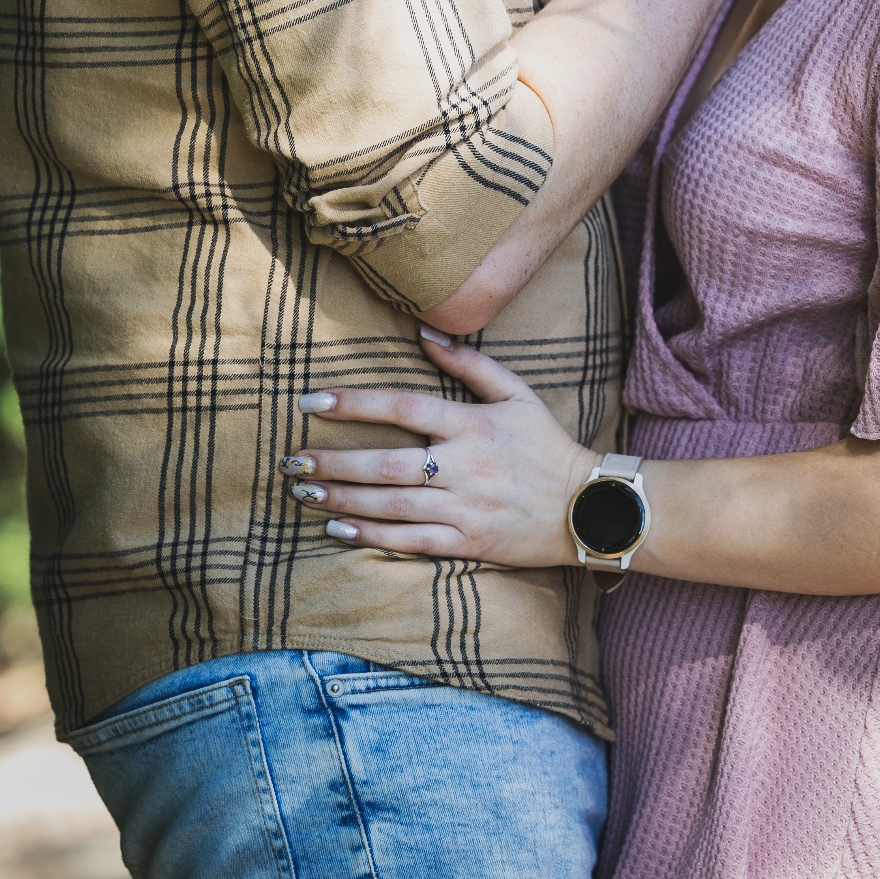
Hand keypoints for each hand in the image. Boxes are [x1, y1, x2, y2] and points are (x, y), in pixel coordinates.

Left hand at [282, 332, 592, 565]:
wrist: (587, 508)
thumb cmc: (546, 445)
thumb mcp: (517, 394)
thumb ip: (470, 364)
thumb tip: (424, 335)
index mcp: (473, 424)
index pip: (404, 406)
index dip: (356, 402)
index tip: (312, 400)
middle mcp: (464, 466)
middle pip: (387, 463)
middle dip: (335, 460)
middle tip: (292, 460)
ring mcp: (464, 508)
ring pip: (392, 504)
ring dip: (343, 498)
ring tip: (303, 492)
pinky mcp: (467, 543)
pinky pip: (410, 541)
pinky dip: (372, 536)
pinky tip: (338, 529)